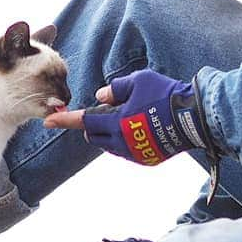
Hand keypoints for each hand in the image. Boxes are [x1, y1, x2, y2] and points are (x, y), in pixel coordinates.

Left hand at [46, 69, 210, 165]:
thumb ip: (115, 89)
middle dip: (95, 123)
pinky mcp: (146, 160)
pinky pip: (127, 150)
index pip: (84, 121)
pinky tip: (143, 127)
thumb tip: (100, 97)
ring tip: (132, 116)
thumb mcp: (138, 81)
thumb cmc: (166, 95)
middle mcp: (122, 142)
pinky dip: (127, 139)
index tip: (47, 122)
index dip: (64, 120)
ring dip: (111, 132)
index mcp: (116, 123)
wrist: (194, 119)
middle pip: (95, 135)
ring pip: (110, 144)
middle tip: (112, 109)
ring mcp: (134, 153)